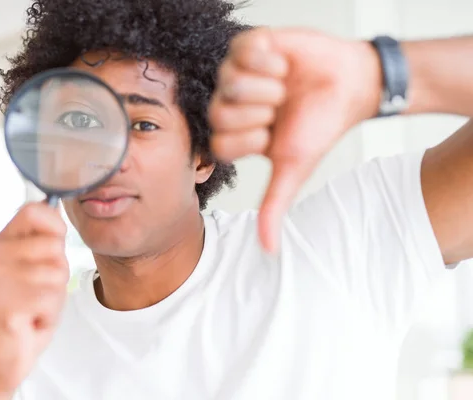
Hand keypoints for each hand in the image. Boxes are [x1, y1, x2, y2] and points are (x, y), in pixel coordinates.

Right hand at [0, 203, 69, 398]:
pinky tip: (29, 323)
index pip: (34, 211)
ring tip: (32, 310)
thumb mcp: (30, 273)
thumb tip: (56, 209)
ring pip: (57, 272)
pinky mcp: (2, 304)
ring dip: (54, 298)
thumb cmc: (19, 318)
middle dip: (58, 274)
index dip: (55, 226)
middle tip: (36, 296)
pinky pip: (51, 297)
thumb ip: (40, 245)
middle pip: (54, 244)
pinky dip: (49, 315)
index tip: (54, 250)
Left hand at [209, 27, 381, 251]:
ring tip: (285, 85)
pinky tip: (284, 65)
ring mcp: (236, 73)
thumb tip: (268, 251)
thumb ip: (274, 204)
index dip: (251, 138)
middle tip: (281, 108)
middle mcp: (229, 104)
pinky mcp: (248, 44)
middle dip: (260, 112)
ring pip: (229, 81)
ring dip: (267, 87)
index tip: (274, 133)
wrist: (348, 85)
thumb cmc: (319, 127)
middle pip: (218, 112)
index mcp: (234, 134)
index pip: (218, 141)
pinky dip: (271, 60)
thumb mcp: (294, 169)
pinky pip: (243, 51)